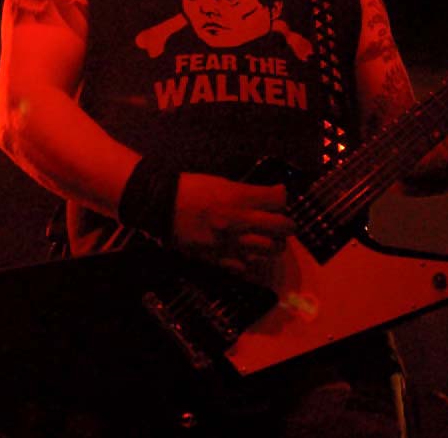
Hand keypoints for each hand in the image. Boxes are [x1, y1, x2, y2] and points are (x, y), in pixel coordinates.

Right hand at [172, 173, 293, 275]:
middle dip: (287, 224)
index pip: (279, 200)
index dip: (282, 198)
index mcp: (239, 198)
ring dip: (274, 244)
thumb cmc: (191, 189)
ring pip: (272, 249)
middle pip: (283, 226)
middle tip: (280, 223)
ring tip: (268, 239)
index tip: (277, 199)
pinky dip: (253, 260)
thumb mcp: (223, 182)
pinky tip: (247, 252)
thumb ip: (249, 192)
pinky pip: (248, 265)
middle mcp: (239, 221)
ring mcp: (231, 243)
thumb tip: (274, 194)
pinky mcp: (219, 259)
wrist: (161, 206)